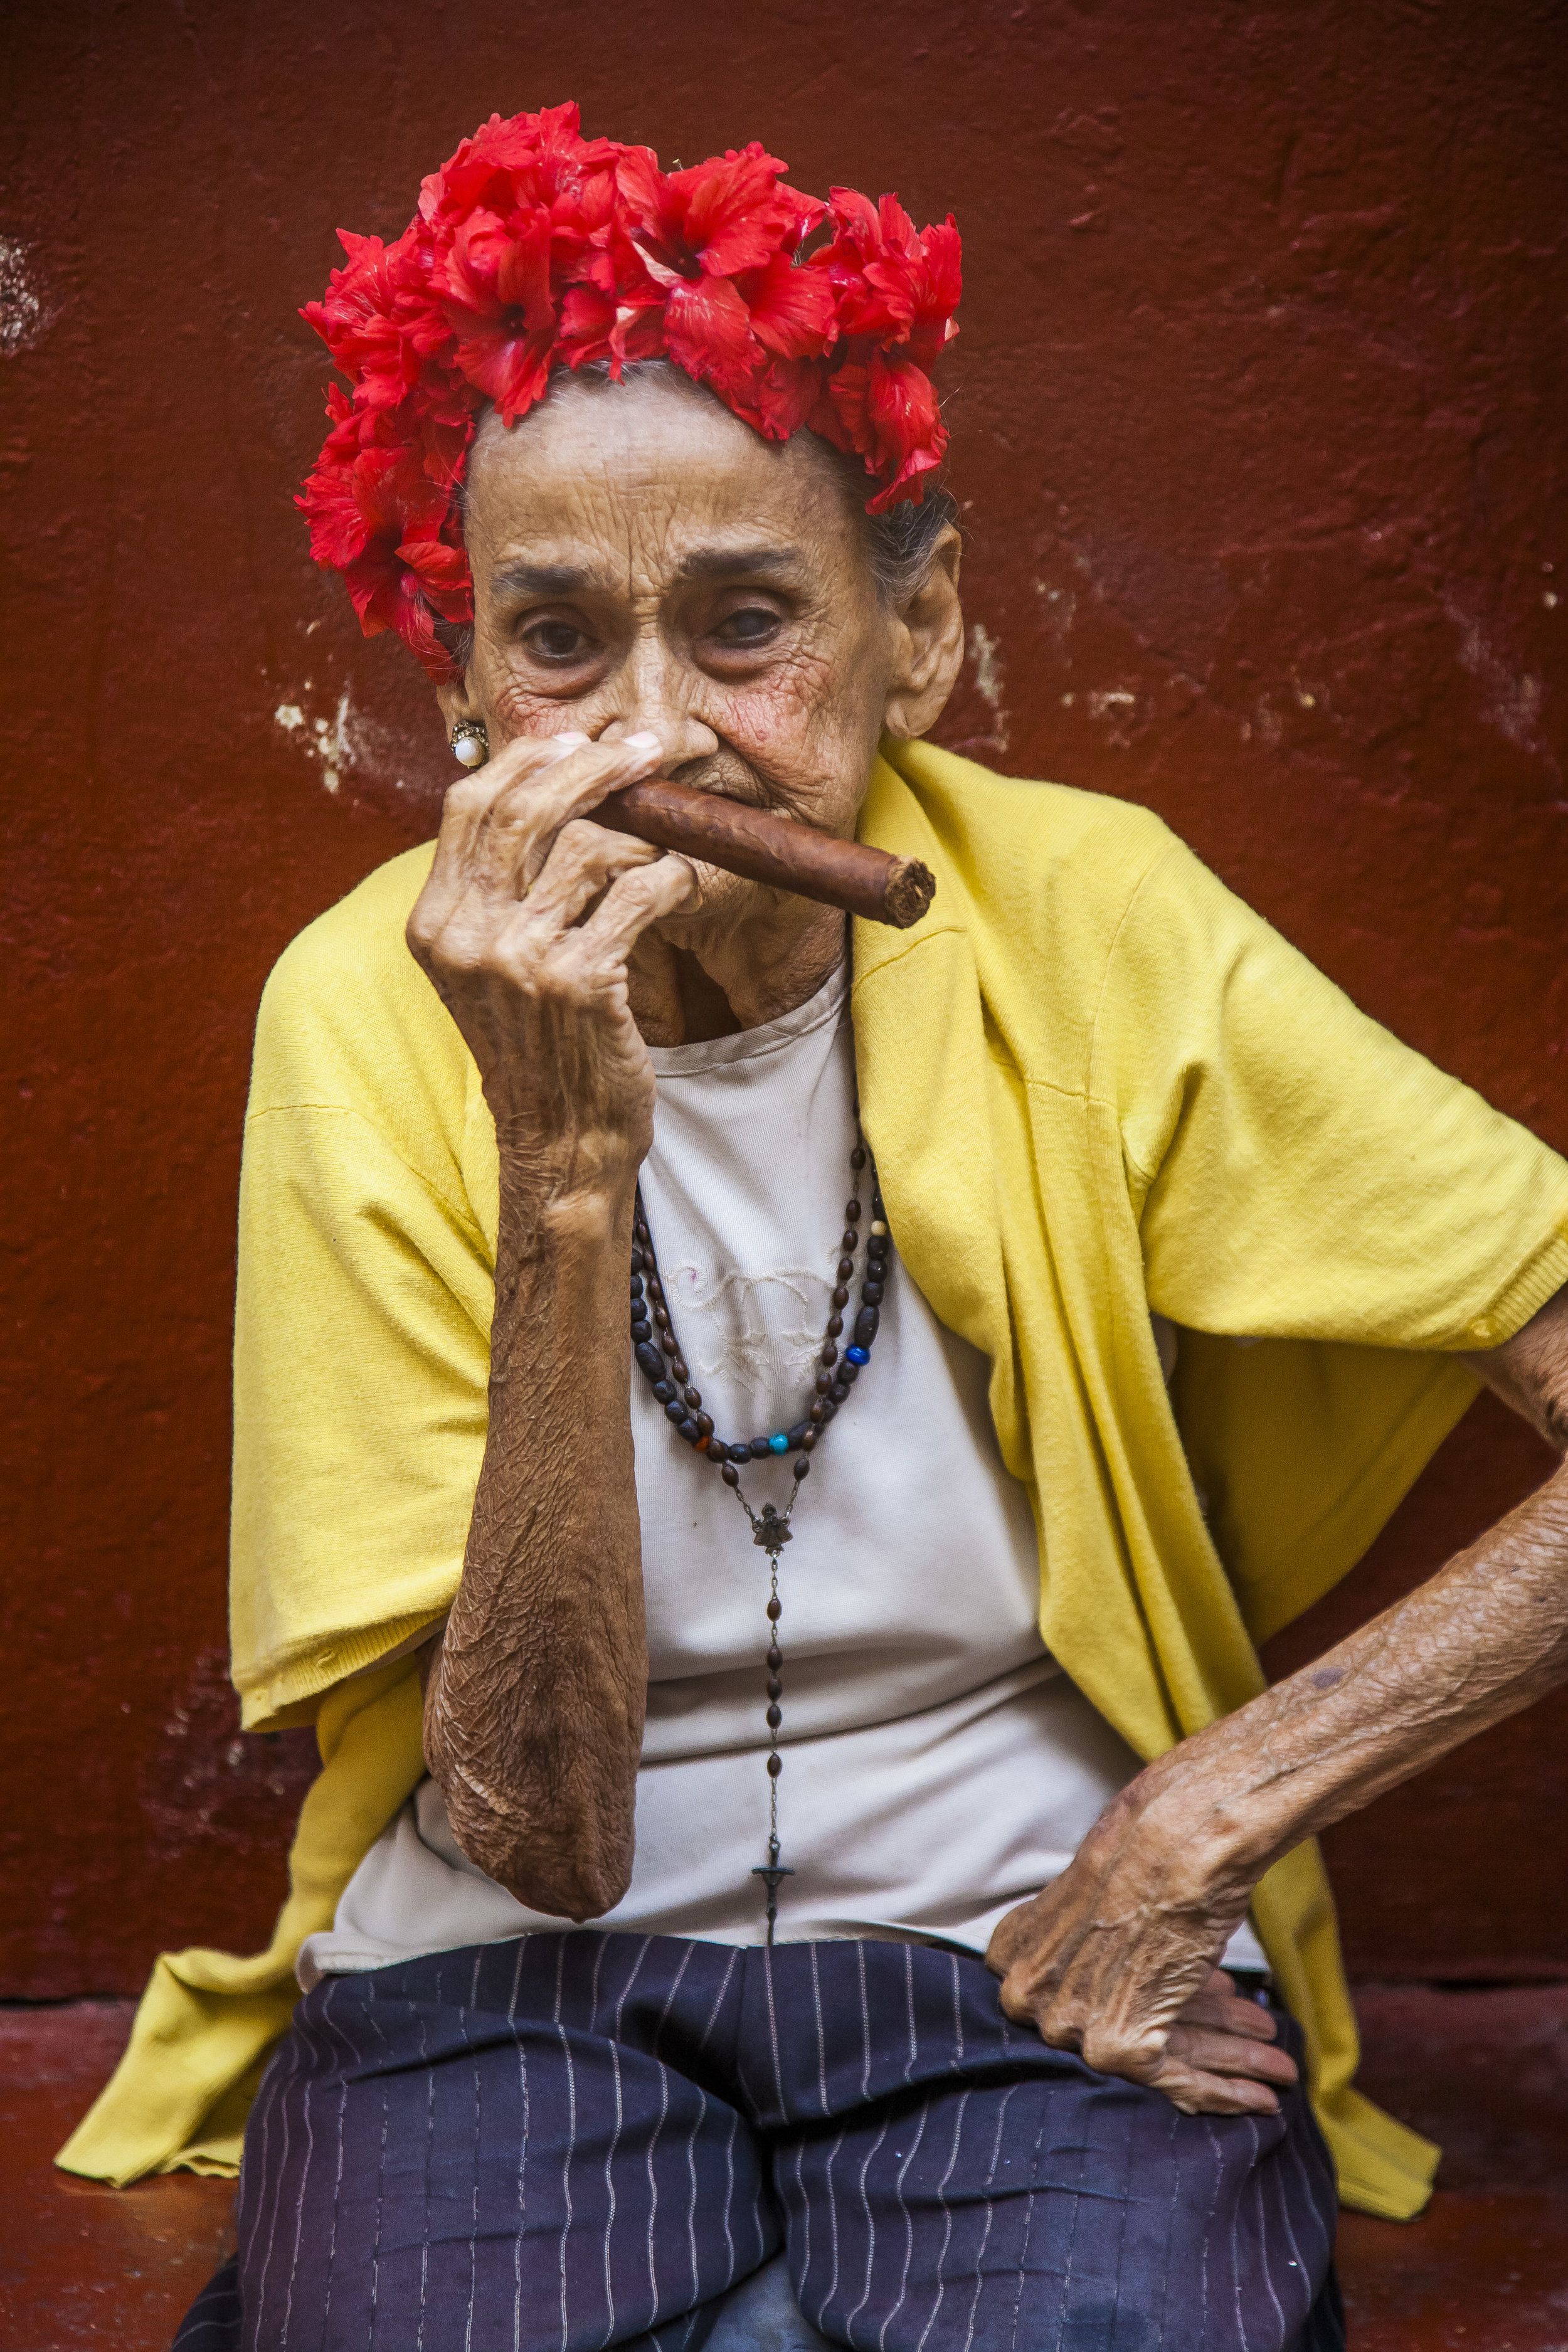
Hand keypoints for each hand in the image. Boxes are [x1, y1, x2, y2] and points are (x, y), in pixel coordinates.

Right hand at [407, 728, 699, 1195]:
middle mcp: (466, 935)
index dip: (530, 759)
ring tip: (666, 845)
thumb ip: (501, 890)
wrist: (561, 1141)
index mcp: (435, 922)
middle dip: (595, 765)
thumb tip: (546, 789)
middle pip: (527, 806)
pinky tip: (682, 887)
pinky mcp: (579, 982)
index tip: (581, 741)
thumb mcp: (492, 968)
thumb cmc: (541, 1048)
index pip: (470, 803)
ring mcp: (519, 959)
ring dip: (643, 833)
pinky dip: (671, 879)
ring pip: (590, 844)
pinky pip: (638, 893)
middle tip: (647, 751)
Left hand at [985, 1783, 1294, 2115]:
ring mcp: (1068, 2025)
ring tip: (1274, 2064)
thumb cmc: (1146, 1849)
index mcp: (1013, 1953)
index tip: (1184, 2014)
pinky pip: (1177, 2082)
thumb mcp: (1095, 1895)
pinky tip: (1261, 2096)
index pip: (1077, 2002)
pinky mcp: (1113, 2046)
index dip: (1144, 2005)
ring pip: (1161, 2057)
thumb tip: (1122, 1973)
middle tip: (1251, 2038)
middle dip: (1199, 2035)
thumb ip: (1092, 1946)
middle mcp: (1029, 1997)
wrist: (1177, 1840)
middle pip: (1123, 2031)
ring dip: (1228, 2061)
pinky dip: (1227, 2090)